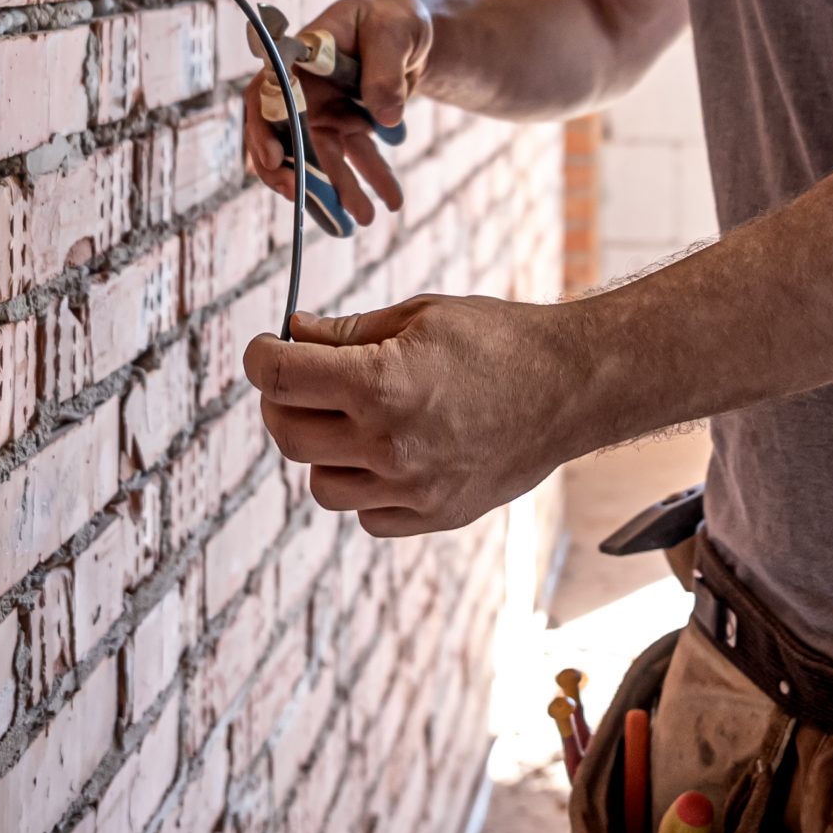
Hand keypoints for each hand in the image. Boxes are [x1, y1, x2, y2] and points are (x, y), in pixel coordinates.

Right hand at [242, 0, 431, 226]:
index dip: (261, 127)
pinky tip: (392, 201)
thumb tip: (386, 117)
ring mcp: (324, 110)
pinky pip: (354, 159)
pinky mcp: (348, 126)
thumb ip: (386, 70)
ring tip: (366, 217)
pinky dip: (370, 181)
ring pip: (324, 157)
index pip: (267, 92)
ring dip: (342, 189)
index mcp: (301, 56)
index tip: (271, 158)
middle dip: (297, 173)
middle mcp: (305, 88)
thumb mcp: (394, 32)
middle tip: (307, 200)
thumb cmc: (393, 16)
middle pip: (287, 136)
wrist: (412, 28)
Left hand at [243, 295, 592, 535]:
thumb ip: (347, 332)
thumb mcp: (418, 316)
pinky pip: (365, 513)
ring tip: (355, 418)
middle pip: (286, 433)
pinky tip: (389, 451)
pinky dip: (363, 486)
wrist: (571, 388)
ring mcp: (409, 488)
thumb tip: (291, 335)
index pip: (279, 378)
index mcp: (380, 383)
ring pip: (319, 482)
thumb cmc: (497, 339)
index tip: (267, 350)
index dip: (261, 358)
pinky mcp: (433, 515)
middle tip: (305, 378)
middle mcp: (387, 443)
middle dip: (283, 400)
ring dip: (322, 448)